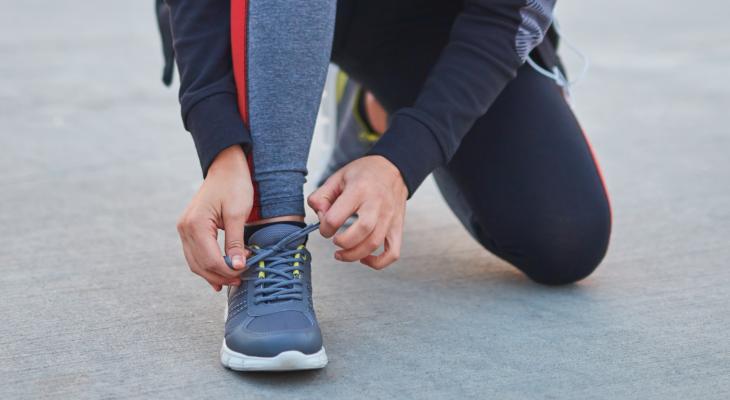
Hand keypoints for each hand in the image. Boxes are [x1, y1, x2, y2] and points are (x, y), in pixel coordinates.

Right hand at [177, 145, 251, 290]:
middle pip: (200, 264)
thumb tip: (237, 266)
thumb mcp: (237, 214)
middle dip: (220, 275)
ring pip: (195, 262)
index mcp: (196, 224)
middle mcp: (185, 228)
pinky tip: (219, 273)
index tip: (245, 271)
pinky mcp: (189, 228)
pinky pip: (195, 254)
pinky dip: (206, 265)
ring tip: (232, 279)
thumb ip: (235, 242)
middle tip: (240, 280)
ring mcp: (184, 229)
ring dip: (212, 274)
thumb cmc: (234, 186)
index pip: (210, 259)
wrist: (226, 168)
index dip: (228, 270)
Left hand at [308, 155, 406, 268]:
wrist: (393, 169)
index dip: (324, 227)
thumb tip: (319, 215)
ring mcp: (390, 217)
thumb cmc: (364, 174)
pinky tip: (364, 259)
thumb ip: (321, 196)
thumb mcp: (338, 177)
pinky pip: (392, 252)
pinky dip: (378, 262)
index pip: (336, 217)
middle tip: (334, 240)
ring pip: (374, 244)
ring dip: (354, 255)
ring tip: (342, 254)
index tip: (325, 227)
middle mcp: (377, 204)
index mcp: (359, 190)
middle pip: (361, 232)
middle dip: (342, 243)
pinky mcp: (397, 227)